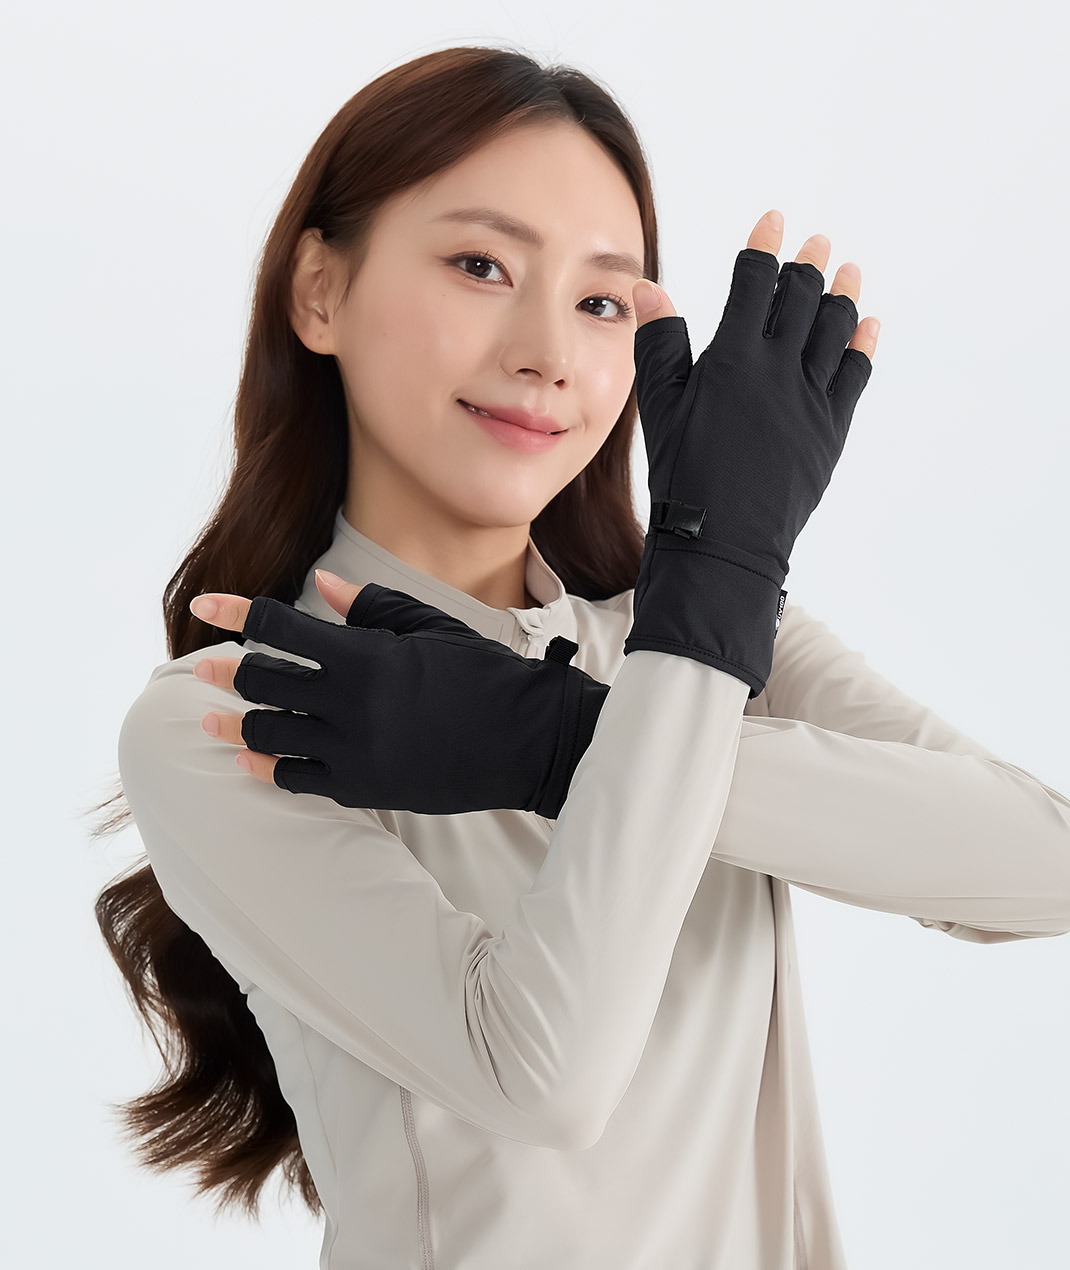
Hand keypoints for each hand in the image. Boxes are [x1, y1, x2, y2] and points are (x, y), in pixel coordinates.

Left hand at [189, 571, 610, 817]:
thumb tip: (320, 584)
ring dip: (234, 725)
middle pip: (263, 682)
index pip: (280, 628)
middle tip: (208, 668)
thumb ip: (370, 606)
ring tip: (212, 721)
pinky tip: (249, 760)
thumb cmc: (485, 675)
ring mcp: (354, 750)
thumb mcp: (430, 628)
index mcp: (366, 655)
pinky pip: (295, 779)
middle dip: (229, 671)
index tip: (203, 606)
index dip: (235, 611)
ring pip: (269, 734)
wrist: (528, 740)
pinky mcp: (363, 787)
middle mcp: (350, 703)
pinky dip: (266, 767)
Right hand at [621, 208, 879, 696]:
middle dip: (808, 265)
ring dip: (842, 295)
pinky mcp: (830, 430)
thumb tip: (650, 290)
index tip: (773, 220)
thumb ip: (660, 345)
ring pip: (833, 330)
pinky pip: (854, 375)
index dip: (763, 248)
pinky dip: (862, 345)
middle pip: (800, 300)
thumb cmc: (682, 480)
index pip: (753, 285)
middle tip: (817, 242)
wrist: (722, 545)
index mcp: (732, 360)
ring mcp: (810, 399)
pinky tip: (867, 326)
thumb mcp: (660, 409)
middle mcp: (778, 370)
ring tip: (849, 271)